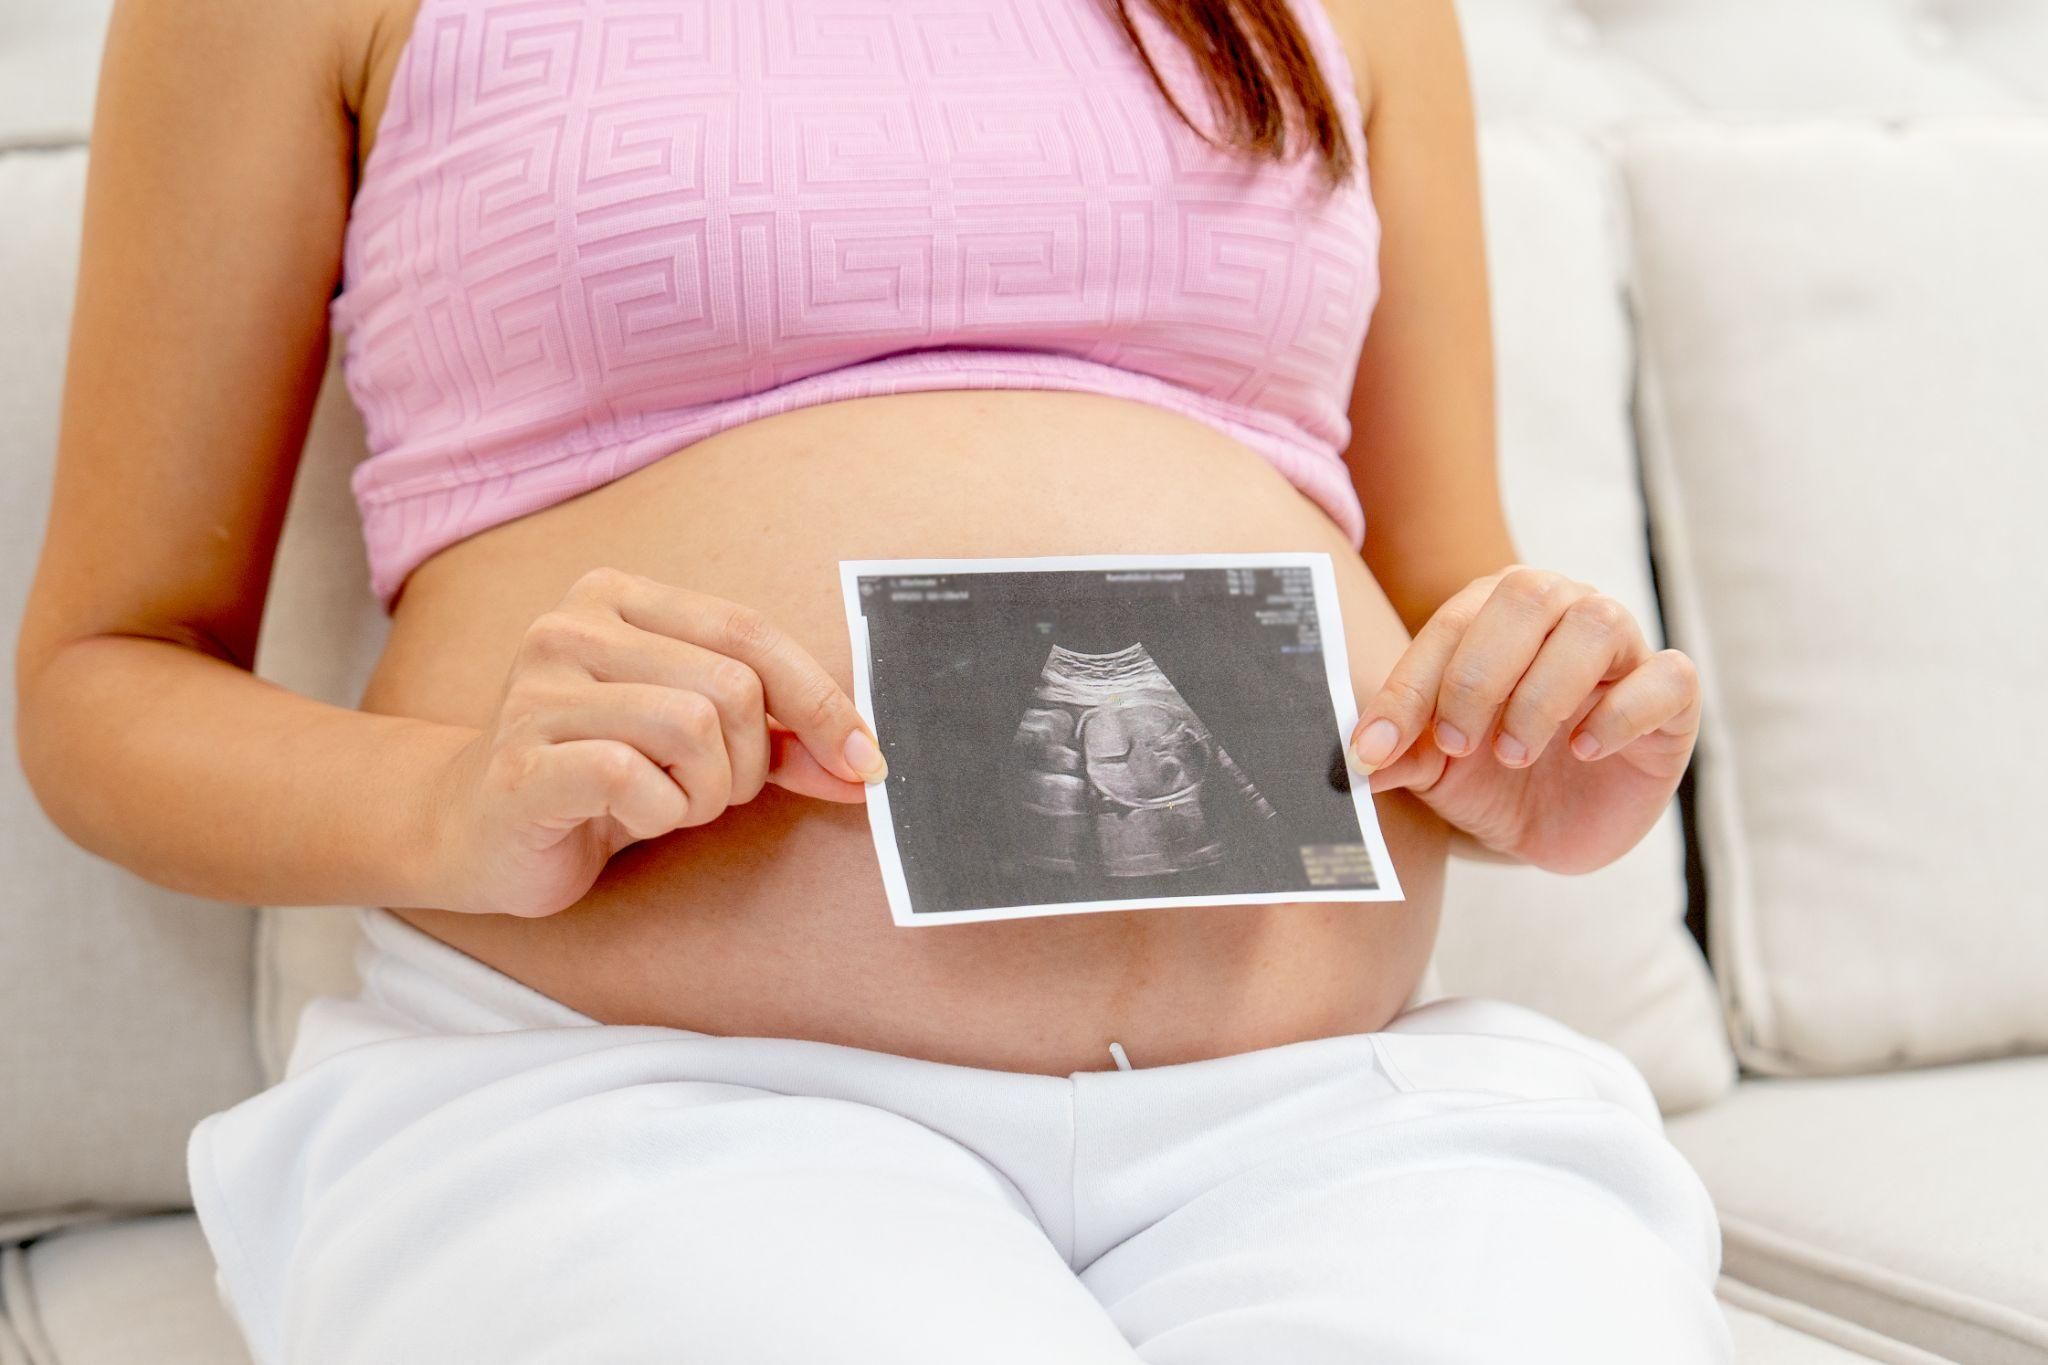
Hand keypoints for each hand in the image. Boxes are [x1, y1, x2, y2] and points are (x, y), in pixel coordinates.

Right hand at [422, 567, 884, 917]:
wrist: (475, 830)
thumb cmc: (597, 778)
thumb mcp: (695, 742)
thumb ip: (775, 738)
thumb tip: (863, 763)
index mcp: (618, 598)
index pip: (749, 633)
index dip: (820, 699)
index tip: (863, 760)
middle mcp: (571, 625)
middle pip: (731, 686)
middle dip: (752, 761)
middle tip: (715, 793)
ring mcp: (537, 689)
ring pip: (693, 728)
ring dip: (705, 791)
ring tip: (669, 804)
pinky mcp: (520, 760)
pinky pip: (636, 778)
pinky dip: (659, 814)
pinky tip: (630, 818)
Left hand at [1347, 566, 1700, 873]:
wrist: (1553, 827)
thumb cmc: (1489, 776)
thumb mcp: (1435, 769)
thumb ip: (1402, 752)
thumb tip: (1361, 760)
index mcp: (1496, 611)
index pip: (1449, 626)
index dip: (1408, 688)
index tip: (1374, 748)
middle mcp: (1563, 610)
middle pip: (1527, 597)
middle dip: (1478, 675)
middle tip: (1454, 743)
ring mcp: (1624, 648)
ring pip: (1595, 625)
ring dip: (1542, 693)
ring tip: (1512, 753)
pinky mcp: (1672, 696)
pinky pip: (1665, 677)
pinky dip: (1619, 713)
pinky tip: (1583, 750)